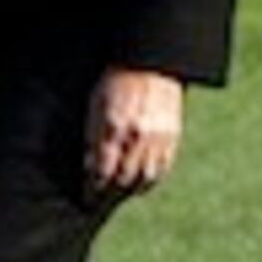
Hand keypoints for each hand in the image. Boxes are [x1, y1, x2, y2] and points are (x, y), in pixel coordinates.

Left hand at [83, 68, 186, 199]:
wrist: (150, 64)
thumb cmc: (116, 82)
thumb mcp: (95, 107)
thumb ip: (92, 139)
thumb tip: (90, 168)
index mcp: (114, 129)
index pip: (102, 173)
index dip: (93, 190)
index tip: (88, 197)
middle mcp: (137, 137)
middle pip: (124, 180)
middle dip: (111, 194)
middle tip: (102, 198)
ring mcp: (158, 137)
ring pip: (146, 178)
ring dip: (132, 189)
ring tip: (122, 191)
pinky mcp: (173, 136)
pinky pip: (163, 168)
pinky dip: (152, 179)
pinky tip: (142, 180)